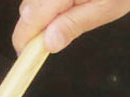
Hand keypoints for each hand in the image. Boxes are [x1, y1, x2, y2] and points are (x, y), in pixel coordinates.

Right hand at [12, 0, 129, 52]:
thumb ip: (74, 24)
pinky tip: (70, 4)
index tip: (28, 58)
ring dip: (42, 15)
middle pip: (26, 9)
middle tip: (56, 39)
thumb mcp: (105, 8)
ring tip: (72, 15)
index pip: (29, 19)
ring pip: (33, 1)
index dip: (24, 42)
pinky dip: (49, 4)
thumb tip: (48, 44)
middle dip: (34, 29)